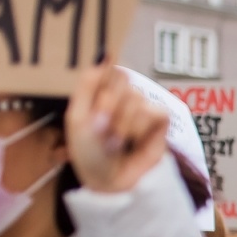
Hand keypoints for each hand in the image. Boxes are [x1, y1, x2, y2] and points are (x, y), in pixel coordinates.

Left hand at [64, 60, 168, 193]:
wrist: (110, 182)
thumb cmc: (89, 154)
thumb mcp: (77, 117)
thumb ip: (87, 85)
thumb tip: (104, 54)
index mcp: (102, 93)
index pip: (109, 69)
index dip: (101, 86)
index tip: (93, 108)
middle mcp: (124, 97)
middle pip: (122, 80)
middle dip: (108, 107)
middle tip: (102, 129)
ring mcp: (142, 109)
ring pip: (136, 98)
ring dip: (122, 123)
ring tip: (117, 142)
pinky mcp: (159, 123)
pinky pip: (154, 111)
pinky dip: (139, 127)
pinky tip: (133, 141)